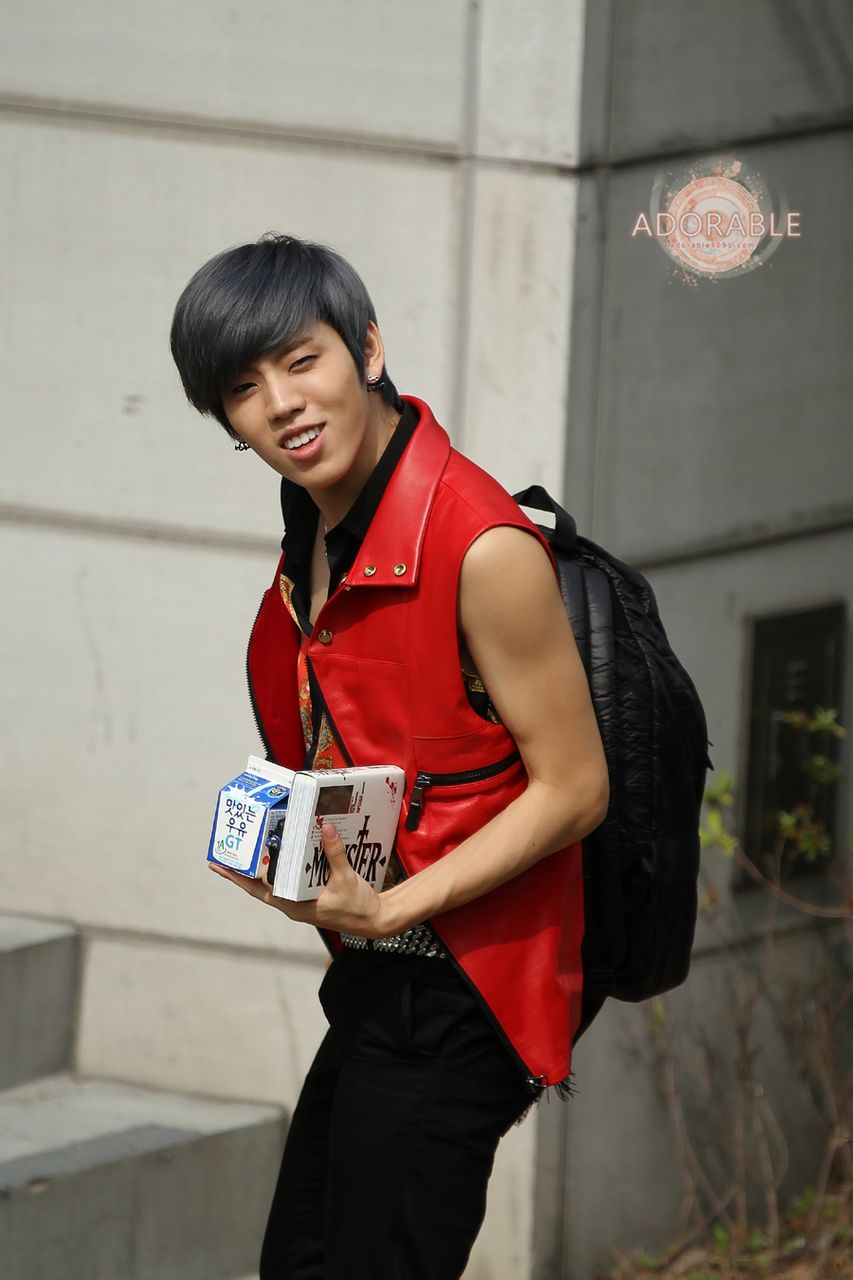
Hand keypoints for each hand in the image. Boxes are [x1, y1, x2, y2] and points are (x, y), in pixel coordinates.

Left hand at [208, 822, 385, 936]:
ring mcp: (299, 900)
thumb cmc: (358, 906)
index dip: (237, 877)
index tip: (219, 865)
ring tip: (249, 846)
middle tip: (228, 848)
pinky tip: (281, 851)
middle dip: (244, 868)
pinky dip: (283, 864)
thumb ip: (334, 853)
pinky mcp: (308, 895)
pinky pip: (290, 878)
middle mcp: (292, 904)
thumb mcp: (345, 877)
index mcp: (293, 905)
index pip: (257, 890)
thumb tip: (325, 828)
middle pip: (260, 884)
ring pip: (274, 880)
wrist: (375, 919)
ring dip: (262, 865)